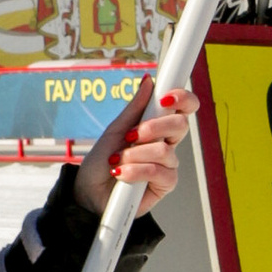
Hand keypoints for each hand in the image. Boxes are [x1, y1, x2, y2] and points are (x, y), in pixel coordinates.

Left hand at [75, 79, 193, 217]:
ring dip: (135, 155)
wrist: (88, 190)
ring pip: (165, 151)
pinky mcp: (164, 185)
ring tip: (117, 161)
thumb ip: (135, 108)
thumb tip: (148, 81)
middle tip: (131, 135)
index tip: (166, 98)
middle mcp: (167, 144)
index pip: (183, 109)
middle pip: (181, 125)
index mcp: (158, 126)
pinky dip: (136, 171)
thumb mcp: (115, 130)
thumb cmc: (102, 160)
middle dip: (154, 127)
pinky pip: (159, 172)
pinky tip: (122, 174)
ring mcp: (167, 165)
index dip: (183, 99)